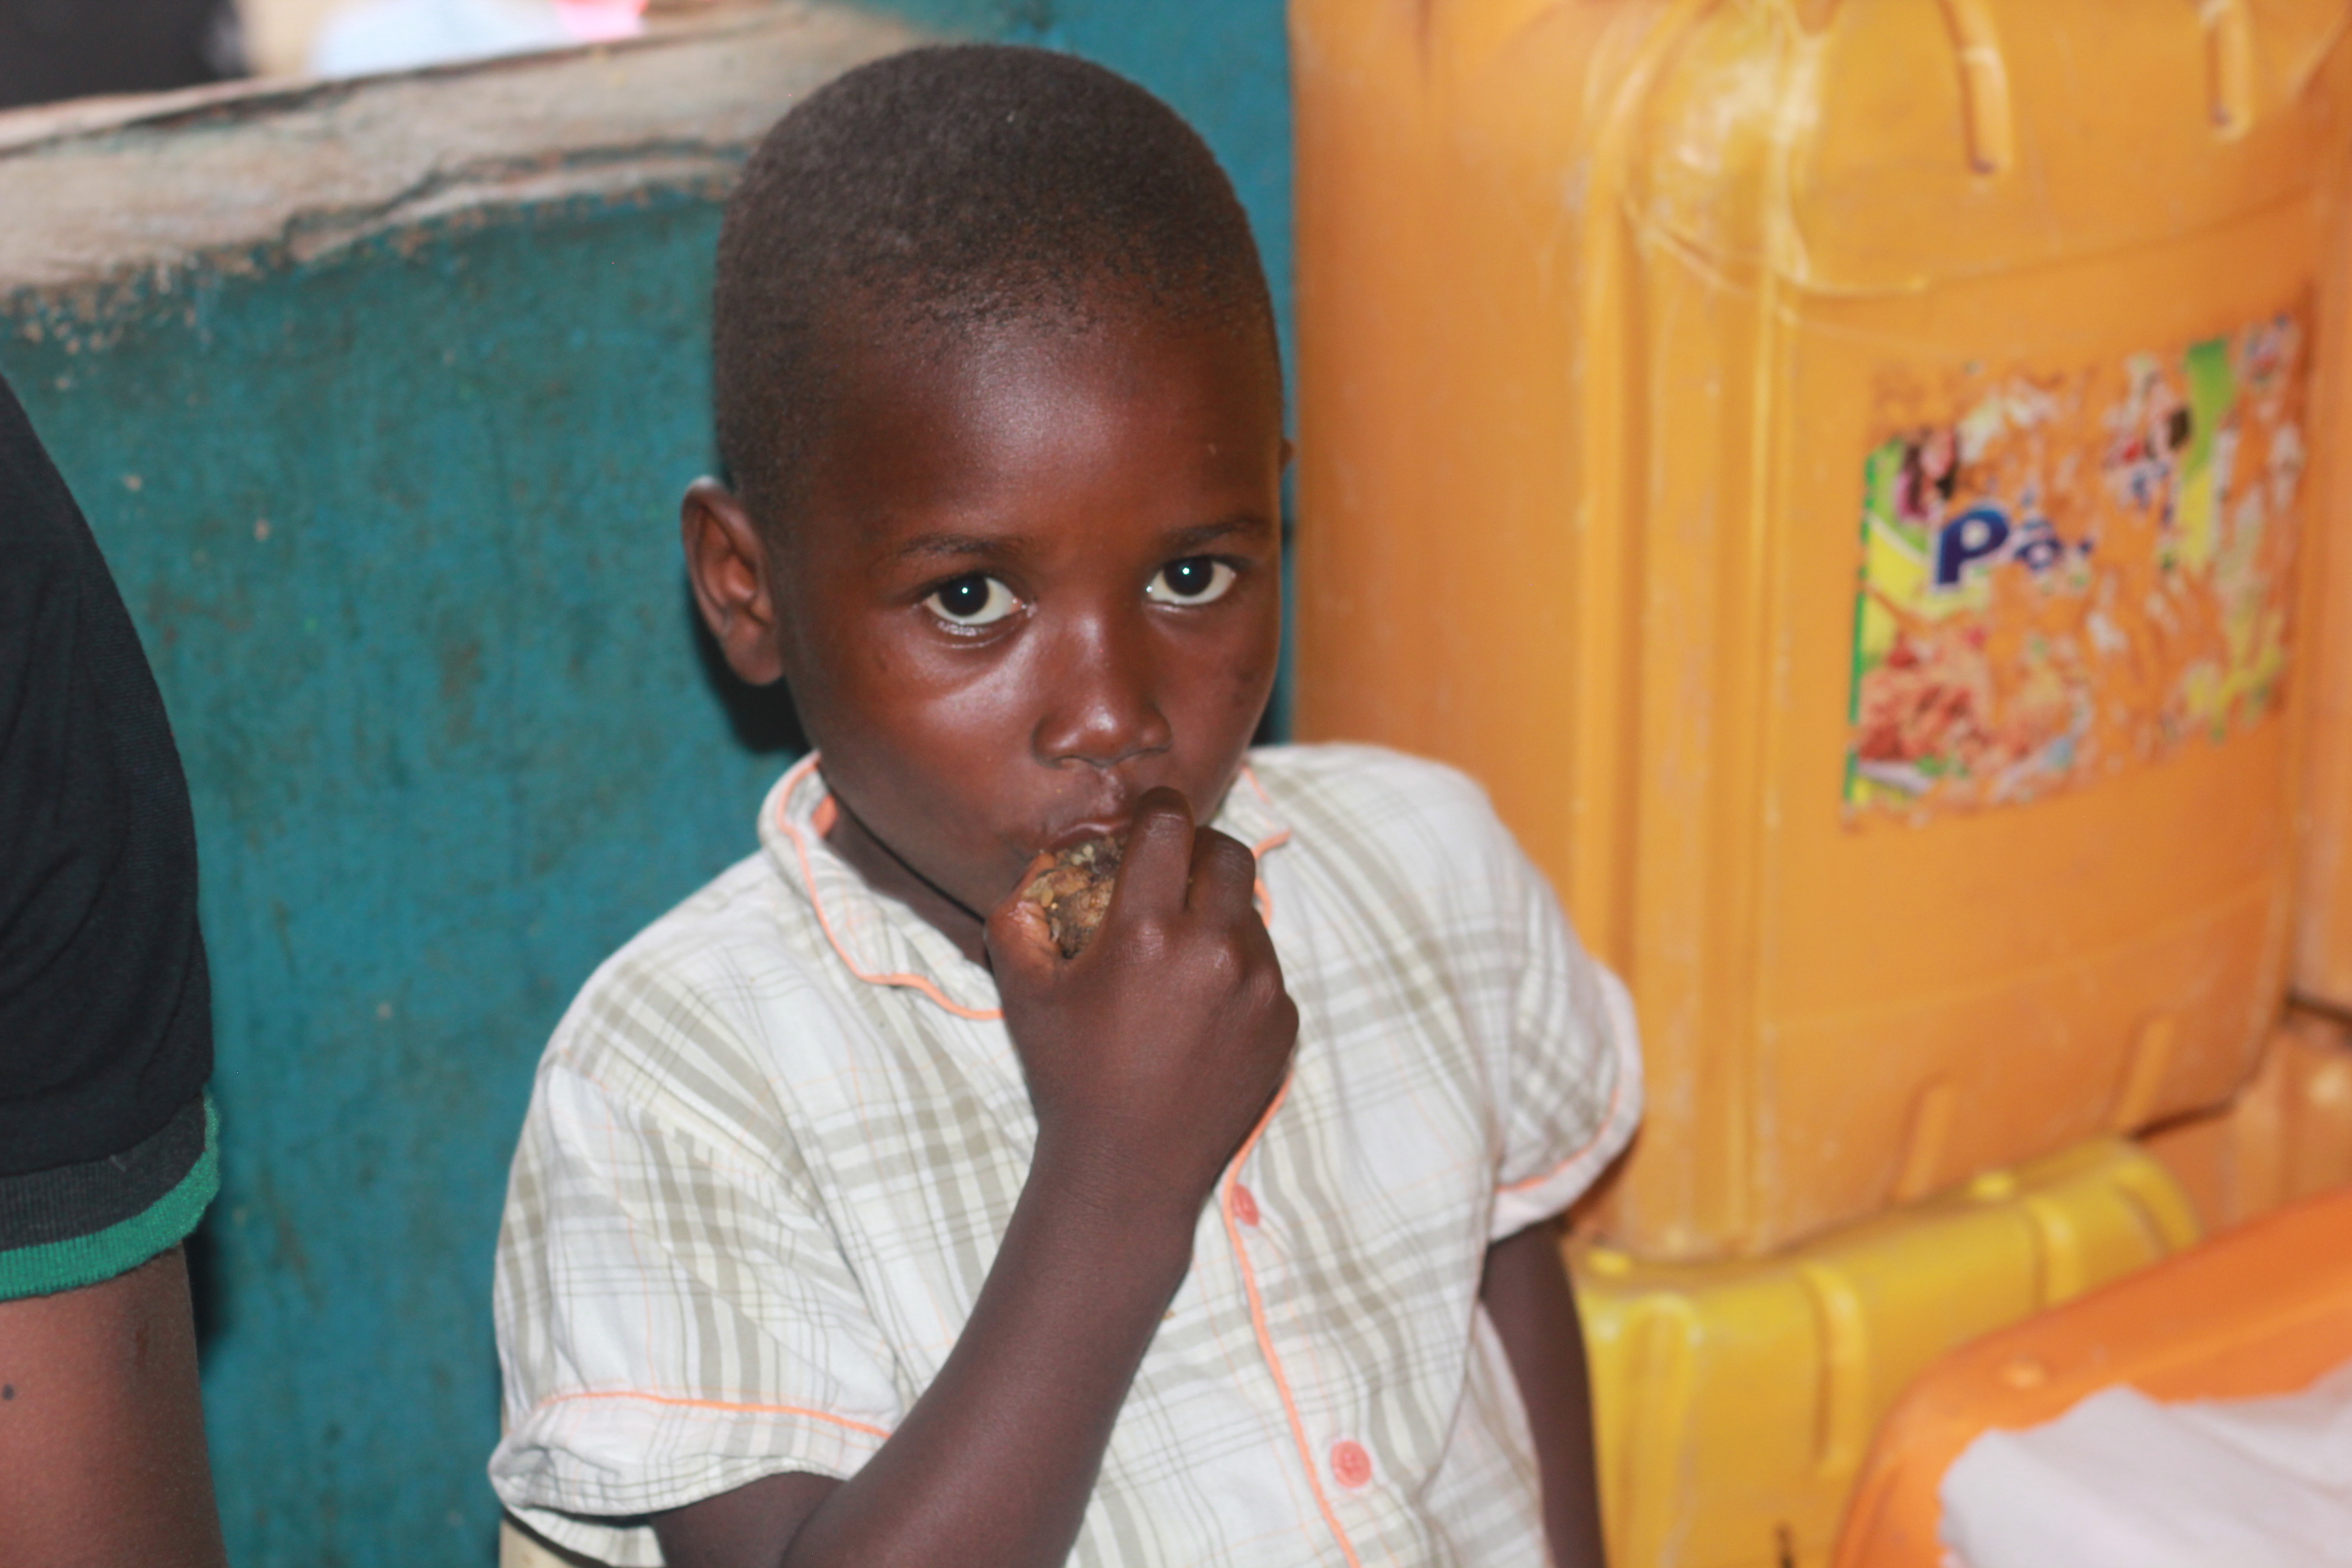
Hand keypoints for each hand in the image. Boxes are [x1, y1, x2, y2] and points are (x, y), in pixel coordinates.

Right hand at [987, 787, 1298, 1218]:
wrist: (1131, 1169)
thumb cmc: (1072, 1078)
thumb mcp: (1026, 995)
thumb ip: (1018, 920)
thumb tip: (1033, 880)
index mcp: (1149, 931)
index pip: (1169, 824)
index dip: (1157, 811)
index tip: (1149, 820)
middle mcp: (1215, 949)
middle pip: (1228, 853)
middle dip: (1198, 851)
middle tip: (1170, 877)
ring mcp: (1260, 986)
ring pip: (1251, 911)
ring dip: (1219, 913)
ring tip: (1180, 954)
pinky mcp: (1285, 1021)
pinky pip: (1268, 967)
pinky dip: (1238, 968)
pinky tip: (1201, 1005)